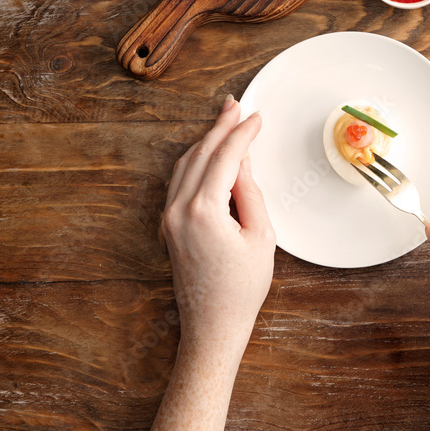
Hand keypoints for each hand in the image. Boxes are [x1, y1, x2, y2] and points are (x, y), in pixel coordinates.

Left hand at [161, 95, 275, 352]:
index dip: (242, 133)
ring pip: (185, 164)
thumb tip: (242, 161)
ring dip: (206, 141)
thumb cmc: (241, 288)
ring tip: (225, 122)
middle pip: (200, 154)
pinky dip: (196, 161)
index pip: (225, 157)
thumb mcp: (260, 236)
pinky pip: (179, 181)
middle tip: (236, 105)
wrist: (212, 325)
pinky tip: (210, 154)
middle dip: (220, 126)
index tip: (256, 117)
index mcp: (203, 210)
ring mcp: (169, 218)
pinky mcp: (169, 226)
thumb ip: (250, 192)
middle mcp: (178, 210)